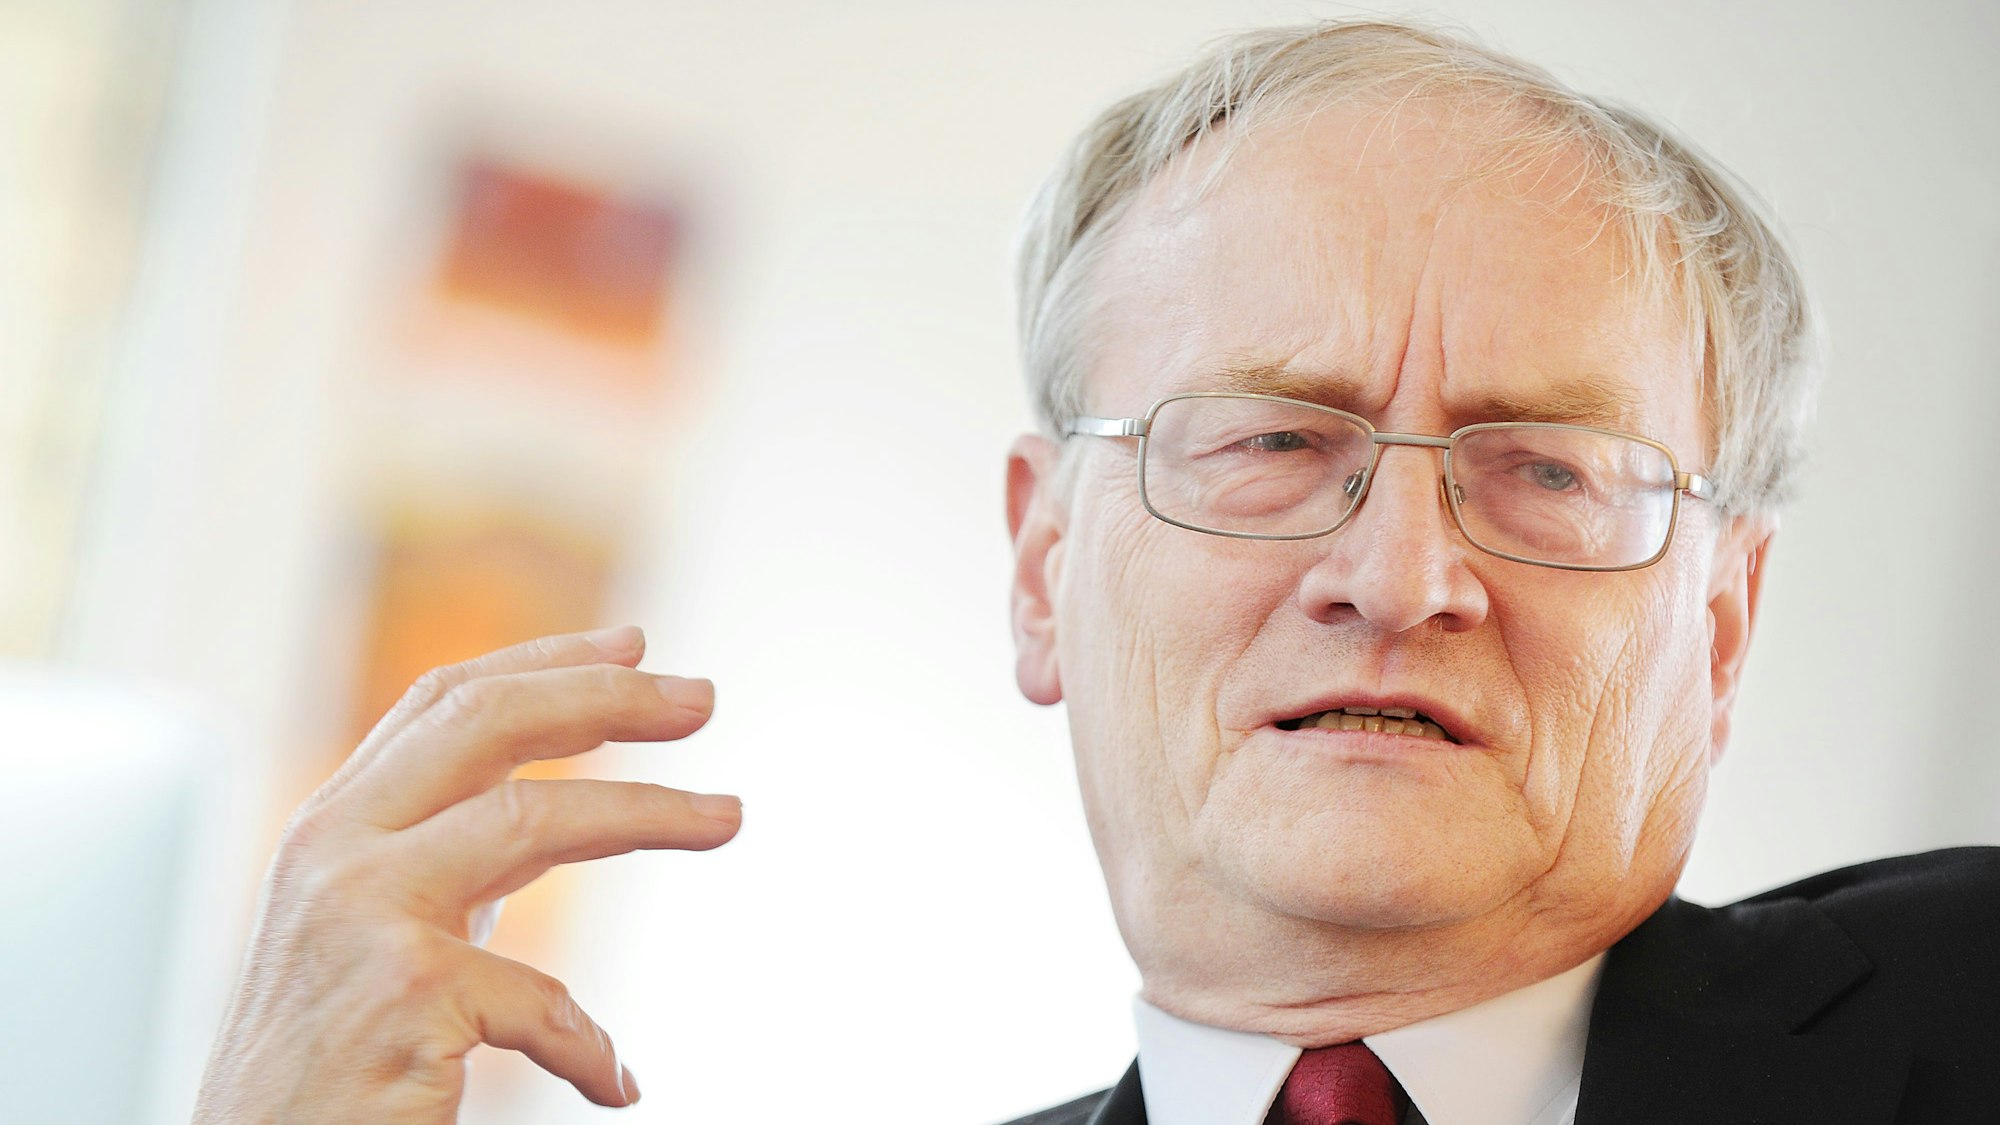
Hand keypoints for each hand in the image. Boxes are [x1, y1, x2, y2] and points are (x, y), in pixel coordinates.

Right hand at [193, 626, 738, 1121]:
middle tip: (702, 697)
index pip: (444, 703)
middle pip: (487, 721)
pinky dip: (589, 1044)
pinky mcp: (401, 993)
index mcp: (335, 827)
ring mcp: (363, 914)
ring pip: (532, 817)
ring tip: (730, 817)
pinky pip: (543, 999)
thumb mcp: (383, 934)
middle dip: (606, 698)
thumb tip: (561, 809)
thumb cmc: (327, 1067)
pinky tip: (614, 1083)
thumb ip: (454, 864)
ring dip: (651, 812)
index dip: (545, 661)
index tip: (635, 647)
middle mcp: (336, 849)